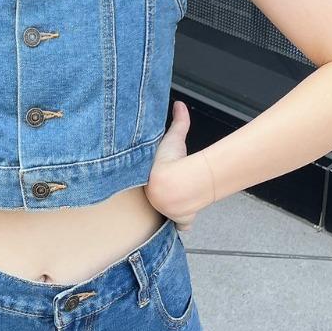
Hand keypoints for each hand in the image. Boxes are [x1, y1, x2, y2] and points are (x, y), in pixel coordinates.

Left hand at [145, 100, 213, 232]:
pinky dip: (184, 224)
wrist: (176, 185)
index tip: (155, 179)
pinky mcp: (182, 220)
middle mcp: (156, 200)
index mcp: (149, 182)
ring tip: (173, 205)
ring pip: (169, 214)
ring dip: (171, 211)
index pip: (147, 185)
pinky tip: (184, 221)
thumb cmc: (170, 162)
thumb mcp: (174, 139)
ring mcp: (169, 212)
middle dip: (159, 198)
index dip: (151, 183)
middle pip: (156, 201)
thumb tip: (180, 104)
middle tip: (166, 191)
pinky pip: (182, 225)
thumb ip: (179, 122)